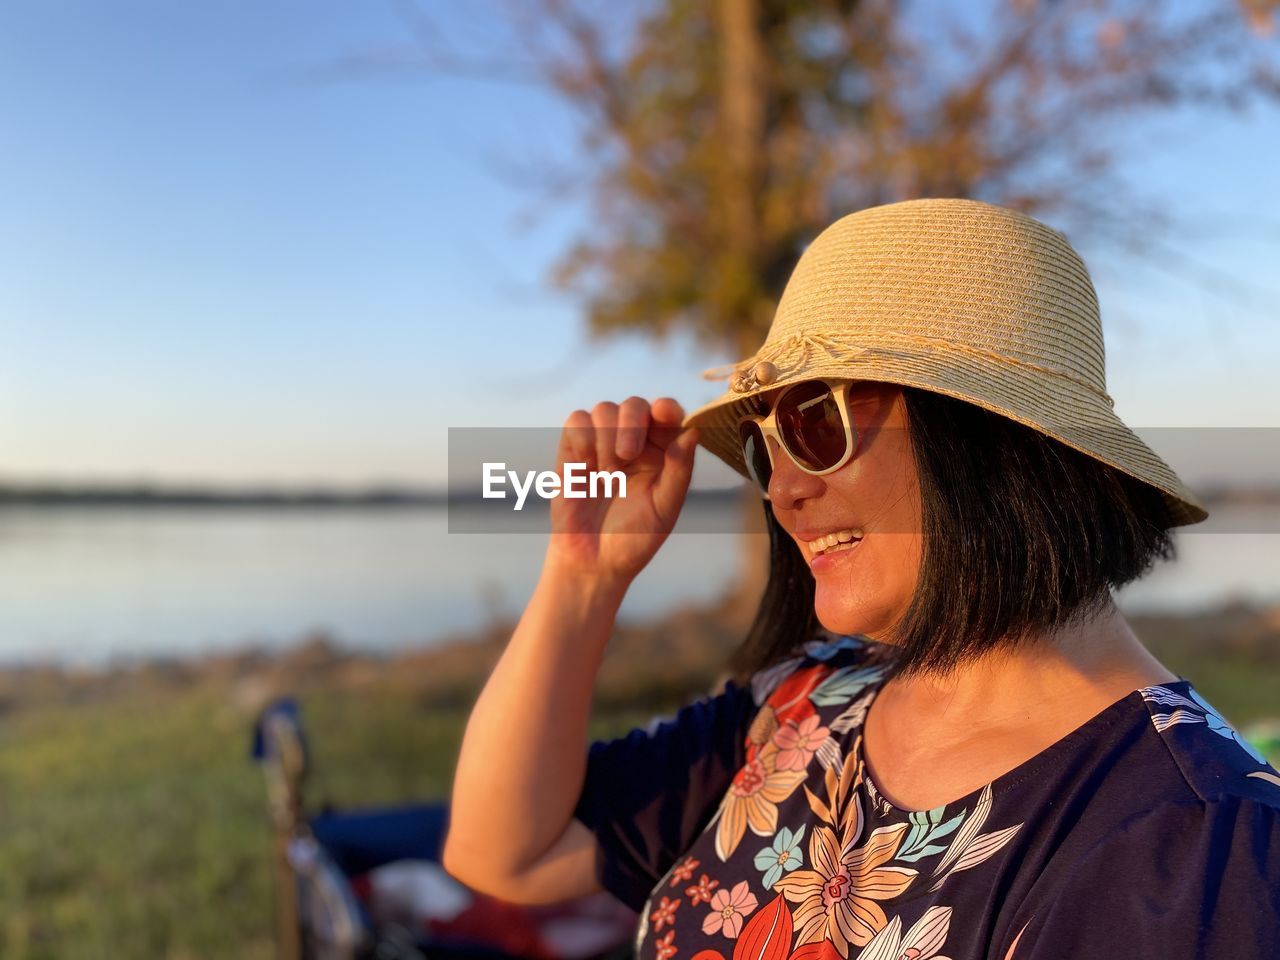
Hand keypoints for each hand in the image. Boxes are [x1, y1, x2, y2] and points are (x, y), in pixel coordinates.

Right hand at [544, 396, 698, 586]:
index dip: (666, 408)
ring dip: (607, 437)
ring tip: (607, 474)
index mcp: (662, 453)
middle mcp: (634, 443)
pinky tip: (587, 466)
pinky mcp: (572, 450)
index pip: (667, 415)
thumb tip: (693, 431)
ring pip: (604, 409)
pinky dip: (583, 436)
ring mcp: (602, 444)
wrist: (593, 562)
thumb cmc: (635, 538)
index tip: (664, 414)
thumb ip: (680, 470)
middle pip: (635, 405)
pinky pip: (576, 421)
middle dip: (631, 423)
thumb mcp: (665, 508)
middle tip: (626, 454)